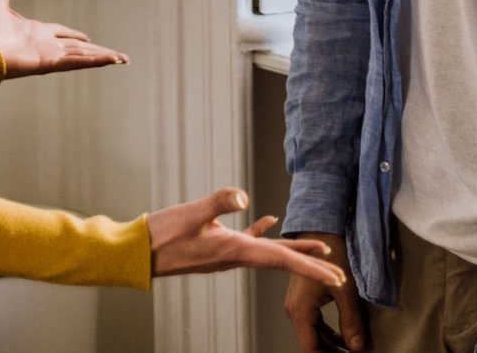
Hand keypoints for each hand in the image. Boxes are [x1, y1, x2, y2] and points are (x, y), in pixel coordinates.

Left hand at [0, 0, 128, 76]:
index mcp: (36, 32)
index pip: (62, 34)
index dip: (75, 36)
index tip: (88, 38)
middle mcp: (46, 46)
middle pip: (79, 49)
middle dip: (99, 51)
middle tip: (118, 55)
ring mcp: (49, 56)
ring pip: (83, 56)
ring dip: (104, 57)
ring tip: (122, 59)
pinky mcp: (49, 64)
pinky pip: (77, 62)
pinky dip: (95, 61)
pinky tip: (111, 60)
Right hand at [149, 187, 347, 290]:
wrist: (136, 253)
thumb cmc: (161, 236)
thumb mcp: (191, 214)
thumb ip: (218, 202)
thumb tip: (245, 196)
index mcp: (235, 250)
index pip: (282, 260)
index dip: (311, 268)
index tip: (335, 279)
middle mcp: (235, 256)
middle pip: (283, 262)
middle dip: (312, 268)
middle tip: (339, 277)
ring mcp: (227, 253)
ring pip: (269, 253)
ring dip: (294, 251)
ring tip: (318, 251)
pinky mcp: (217, 245)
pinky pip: (249, 241)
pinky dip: (263, 232)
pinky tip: (269, 219)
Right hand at [285, 232, 366, 351]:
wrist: (324, 230)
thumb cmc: (334, 255)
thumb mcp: (346, 291)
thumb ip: (351, 321)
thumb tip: (357, 347)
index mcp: (300, 310)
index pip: (310, 348)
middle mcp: (295, 309)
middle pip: (311, 343)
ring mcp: (299, 304)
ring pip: (313, 334)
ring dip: (331, 344)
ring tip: (352, 349)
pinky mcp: (305, 298)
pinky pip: (315, 322)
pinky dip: (329, 332)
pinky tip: (345, 336)